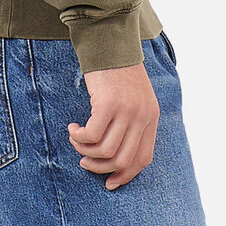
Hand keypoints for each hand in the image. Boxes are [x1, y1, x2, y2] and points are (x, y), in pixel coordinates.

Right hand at [67, 62, 158, 189]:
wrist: (109, 43)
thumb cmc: (117, 73)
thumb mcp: (133, 100)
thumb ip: (131, 124)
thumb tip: (113, 158)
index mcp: (151, 118)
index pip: (142, 159)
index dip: (125, 175)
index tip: (109, 182)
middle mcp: (142, 116)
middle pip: (122, 159)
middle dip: (100, 167)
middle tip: (84, 161)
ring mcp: (126, 110)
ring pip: (104, 151)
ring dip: (85, 151)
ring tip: (76, 140)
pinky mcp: (108, 104)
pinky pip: (90, 135)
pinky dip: (78, 137)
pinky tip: (73, 127)